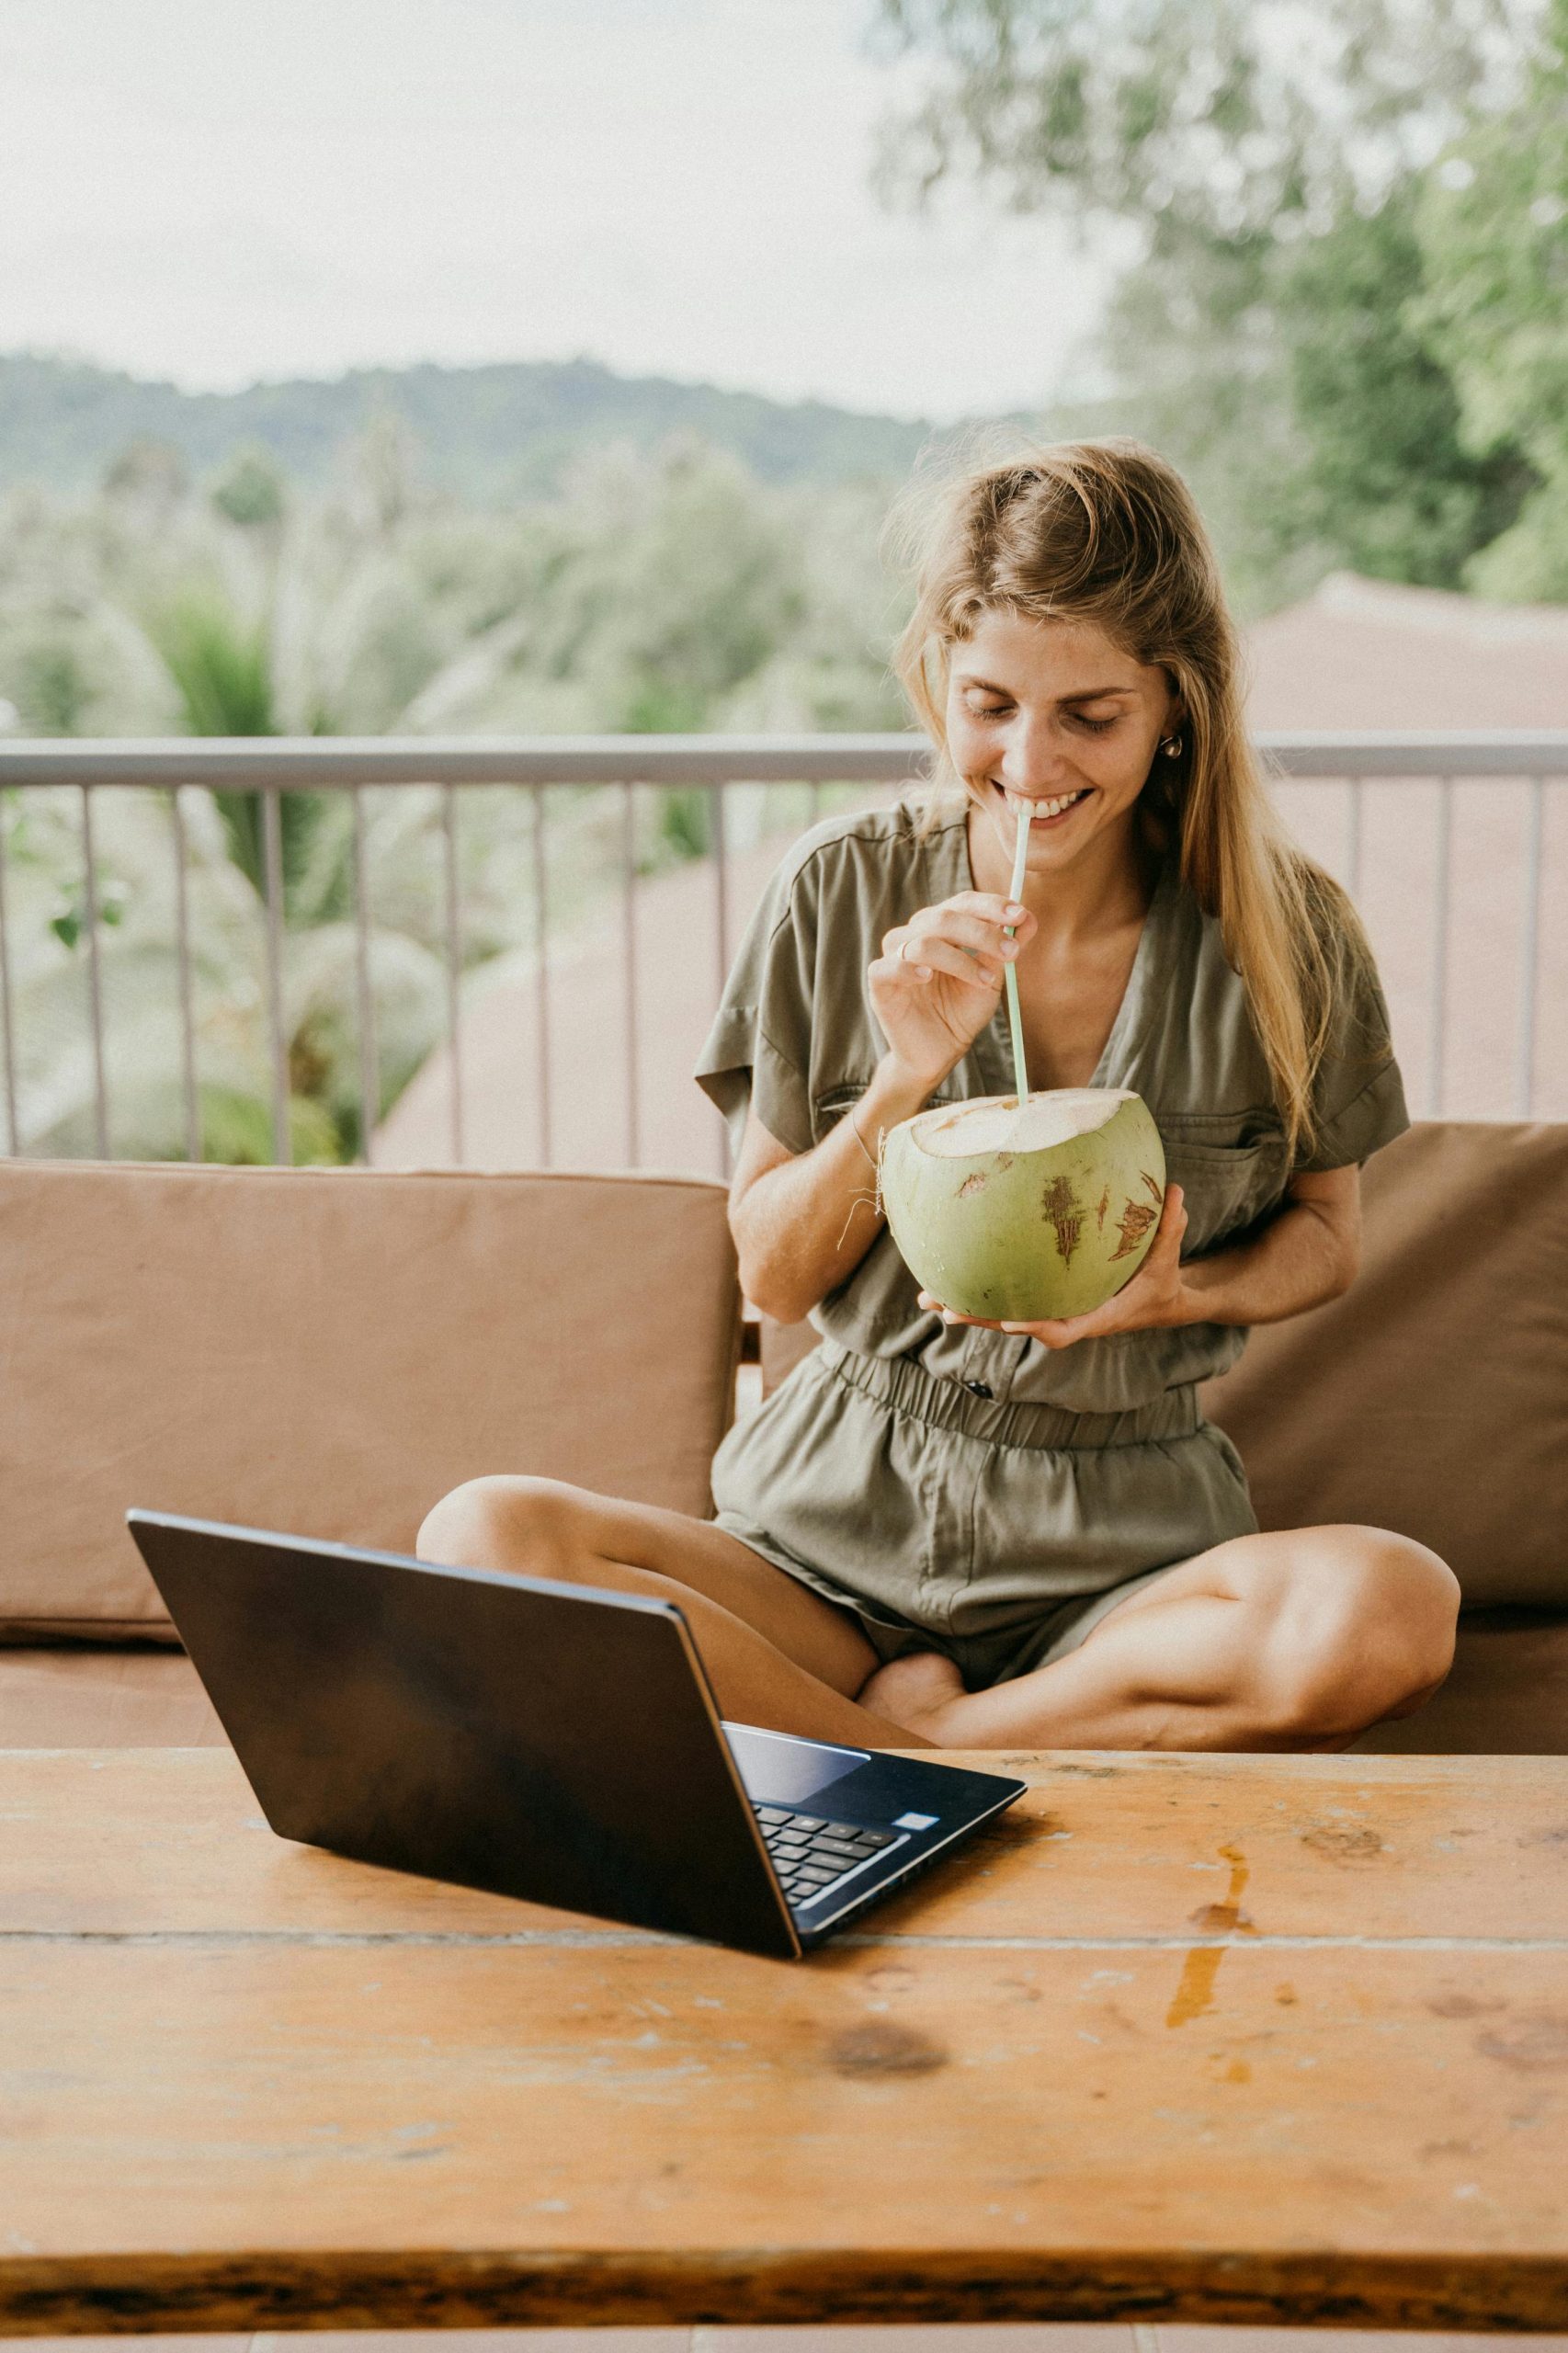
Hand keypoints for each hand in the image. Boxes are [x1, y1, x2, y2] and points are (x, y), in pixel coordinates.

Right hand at [868, 891, 1037, 1089]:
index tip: (1019, 915)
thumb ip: (1004, 951)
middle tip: (1010, 952)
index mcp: (940, 927)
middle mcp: (915, 935)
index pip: (963, 903)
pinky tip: (927, 977)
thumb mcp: (990, 980)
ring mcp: (894, 957)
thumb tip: (1029, 919)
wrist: (939, 1052)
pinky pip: (887, 967)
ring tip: (984, 982)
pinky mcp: (879, 984)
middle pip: (943, 917)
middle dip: (982, 932)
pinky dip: (908, 968)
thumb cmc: (960, 1012)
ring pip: (922, 943)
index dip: (990, 905)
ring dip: (959, 959)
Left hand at [919, 1185, 1190, 1350]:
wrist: (1158, 1304)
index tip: (1011, 1323)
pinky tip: (948, 1283)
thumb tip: (1176, 1191)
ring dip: (966, 1310)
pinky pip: (1006, 1303)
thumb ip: (1171, 1227)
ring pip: (1003, 1317)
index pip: (1062, 1330)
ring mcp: (1052, 1313)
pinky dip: (977, 1296)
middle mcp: (1067, 1319)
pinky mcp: (1044, 1303)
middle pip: (1017, 1326)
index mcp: (1095, 1317)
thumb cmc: (1161, 1281)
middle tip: (944, 1308)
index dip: (1037, 1327)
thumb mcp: (1169, 1257)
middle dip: (981, 1320)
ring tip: (929, 1297)